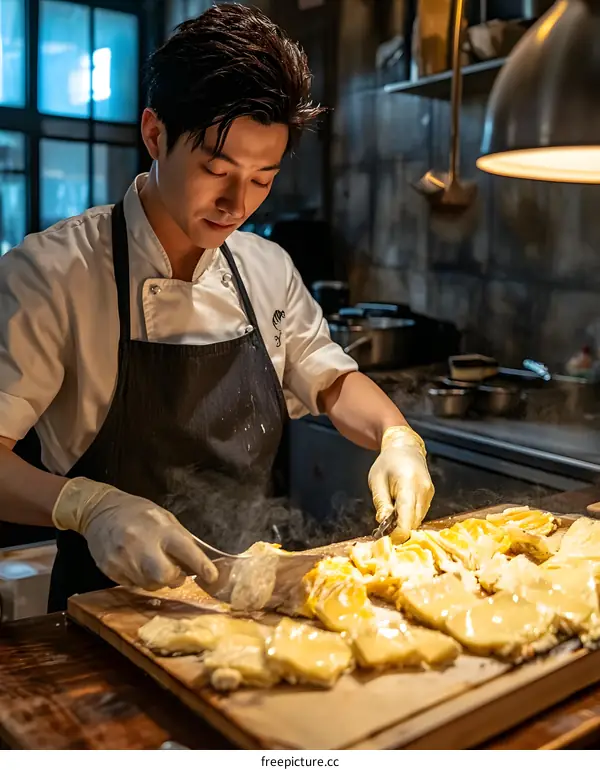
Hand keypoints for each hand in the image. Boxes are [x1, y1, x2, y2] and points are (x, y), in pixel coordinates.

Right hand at [52, 477, 217, 590]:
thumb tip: (202, 560)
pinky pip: (133, 586)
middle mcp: (142, 543)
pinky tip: (137, 565)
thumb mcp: (164, 517)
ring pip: (149, 585)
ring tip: (152, 564)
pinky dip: (140, 580)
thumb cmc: (138, 512)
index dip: (202, 566)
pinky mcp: (110, 569)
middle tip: (174, 571)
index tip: (212, 577)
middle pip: (166, 576)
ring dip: (157, 580)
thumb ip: (181, 538)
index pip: (186, 551)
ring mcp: (124, 558)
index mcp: (161, 528)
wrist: (99, 511)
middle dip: (174, 578)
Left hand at [368, 426, 433, 543]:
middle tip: (385, 533)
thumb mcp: (377, 480)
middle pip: (415, 520)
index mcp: (408, 483)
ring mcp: (429, 492)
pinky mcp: (430, 495)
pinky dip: (410, 517)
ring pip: (419, 519)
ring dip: (406, 524)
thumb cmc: (387, 463)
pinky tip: (399, 514)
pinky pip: (421, 513)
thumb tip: (383, 523)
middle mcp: (423, 489)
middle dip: (401, 530)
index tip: (389, 540)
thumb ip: (381, 502)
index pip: (407, 514)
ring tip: (390, 521)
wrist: (405, 447)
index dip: (400, 532)